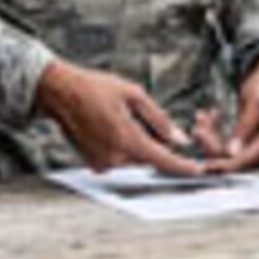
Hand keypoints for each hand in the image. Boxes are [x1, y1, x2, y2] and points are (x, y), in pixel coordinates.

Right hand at [34, 60, 206, 175]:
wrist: (61, 93)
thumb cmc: (94, 89)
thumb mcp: (133, 94)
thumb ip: (159, 119)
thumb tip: (178, 137)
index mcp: (126, 139)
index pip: (163, 160)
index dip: (183, 166)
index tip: (197, 169)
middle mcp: (114, 157)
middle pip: (149, 160)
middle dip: (156, 146)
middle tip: (148, 123)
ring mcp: (103, 163)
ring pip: (135, 161)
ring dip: (139, 146)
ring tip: (123, 120)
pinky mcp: (95, 165)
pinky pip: (120, 160)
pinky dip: (125, 148)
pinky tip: (115, 128)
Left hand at [211, 50, 258, 171]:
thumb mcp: (256, 100)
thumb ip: (246, 126)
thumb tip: (233, 152)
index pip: (251, 158)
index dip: (228, 164)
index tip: (207, 165)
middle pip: (238, 157)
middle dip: (214, 144)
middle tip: (198, 129)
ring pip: (230, 151)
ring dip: (212, 136)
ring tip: (201, 118)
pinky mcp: (251, 141)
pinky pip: (229, 143)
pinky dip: (216, 131)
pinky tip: (207, 117)